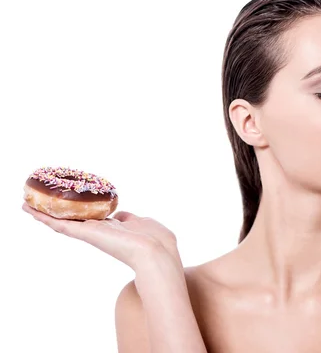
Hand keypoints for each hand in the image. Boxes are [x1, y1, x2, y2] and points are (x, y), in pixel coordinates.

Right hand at [22, 203, 180, 271]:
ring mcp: (92, 234)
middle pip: (74, 221)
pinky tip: (30, 209)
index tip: (71, 204)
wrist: (155, 252)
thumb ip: (131, 219)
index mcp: (115, 228)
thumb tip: (122, 215)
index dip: (82, 212)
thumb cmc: (157, 240)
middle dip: (58, 213)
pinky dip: (44, 217)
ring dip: (44, 214)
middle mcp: (100, 232)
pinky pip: (61, 225)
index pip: (94, 220)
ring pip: (63, 223)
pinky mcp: (86, 234)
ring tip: (27, 206)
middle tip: (40, 204)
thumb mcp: (145, 223)